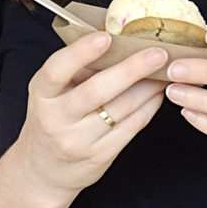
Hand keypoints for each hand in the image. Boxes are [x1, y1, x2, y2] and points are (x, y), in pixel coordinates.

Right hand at [14, 33, 169, 198]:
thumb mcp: (51, 92)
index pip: (57, 70)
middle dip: (131, 69)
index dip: (80, 52)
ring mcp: (79, 140)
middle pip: (96, 91)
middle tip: (157, 54)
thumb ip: (76, 70)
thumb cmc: (52, 120)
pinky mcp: (100, 155)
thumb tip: (118, 44)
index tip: (105, 37)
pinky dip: (148, 107)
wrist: (44, 171)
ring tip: (165, 70)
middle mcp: (57, 118)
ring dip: (147, 87)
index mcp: (41, 94)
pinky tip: (157, 93)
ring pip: (121, 109)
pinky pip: (131, 127)